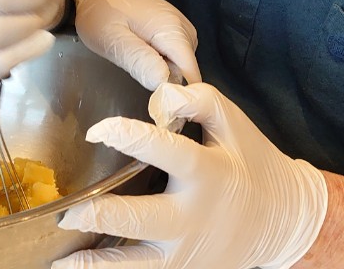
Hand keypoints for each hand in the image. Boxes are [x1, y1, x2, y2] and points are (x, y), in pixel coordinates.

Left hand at [53, 83, 327, 268]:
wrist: (283, 221)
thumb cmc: (250, 162)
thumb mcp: (234, 123)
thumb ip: (198, 101)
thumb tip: (161, 92)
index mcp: (207, 172)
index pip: (166, 152)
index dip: (129, 138)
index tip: (96, 130)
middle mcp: (193, 216)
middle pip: (141, 220)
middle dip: (101, 216)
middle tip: (66, 214)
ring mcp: (186, 252)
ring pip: (136, 266)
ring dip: (96, 266)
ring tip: (60, 263)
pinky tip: (79, 268)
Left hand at [73, 0, 200, 90]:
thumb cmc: (103, 10)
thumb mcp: (112, 38)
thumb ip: (139, 60)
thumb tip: (165, 85)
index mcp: (172, 31)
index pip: (191, 75)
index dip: (177, 95)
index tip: (157, 105)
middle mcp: (185, 30)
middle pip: (186, 72)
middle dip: (165, 82)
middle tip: (135, 72)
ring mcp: (182, 29)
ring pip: (180, 66)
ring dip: (161, 71)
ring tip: (135, 60)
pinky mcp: (176, 30)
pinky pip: (175, 56)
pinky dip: (160, 61)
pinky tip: (142, 53)